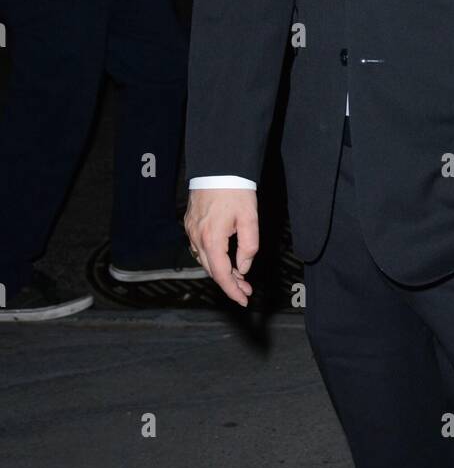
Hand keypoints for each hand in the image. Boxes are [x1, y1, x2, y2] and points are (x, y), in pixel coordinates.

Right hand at [184, 189, 257, 305]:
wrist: (218, 167)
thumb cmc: (235, 190)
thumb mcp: (250, 219)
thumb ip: (248, 247)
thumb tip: (243, 268)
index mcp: (212, 239)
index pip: (221, 274)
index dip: (232, 290)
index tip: (243, 300)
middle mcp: (197, 237)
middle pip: (211, 270)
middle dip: (229, 283)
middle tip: (246, 288)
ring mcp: (191, 230)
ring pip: (204, 260)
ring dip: (220, 270)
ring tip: (239, 276)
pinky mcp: (190, 223)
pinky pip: (199, 248)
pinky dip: (211, 257)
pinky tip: (224, 257)